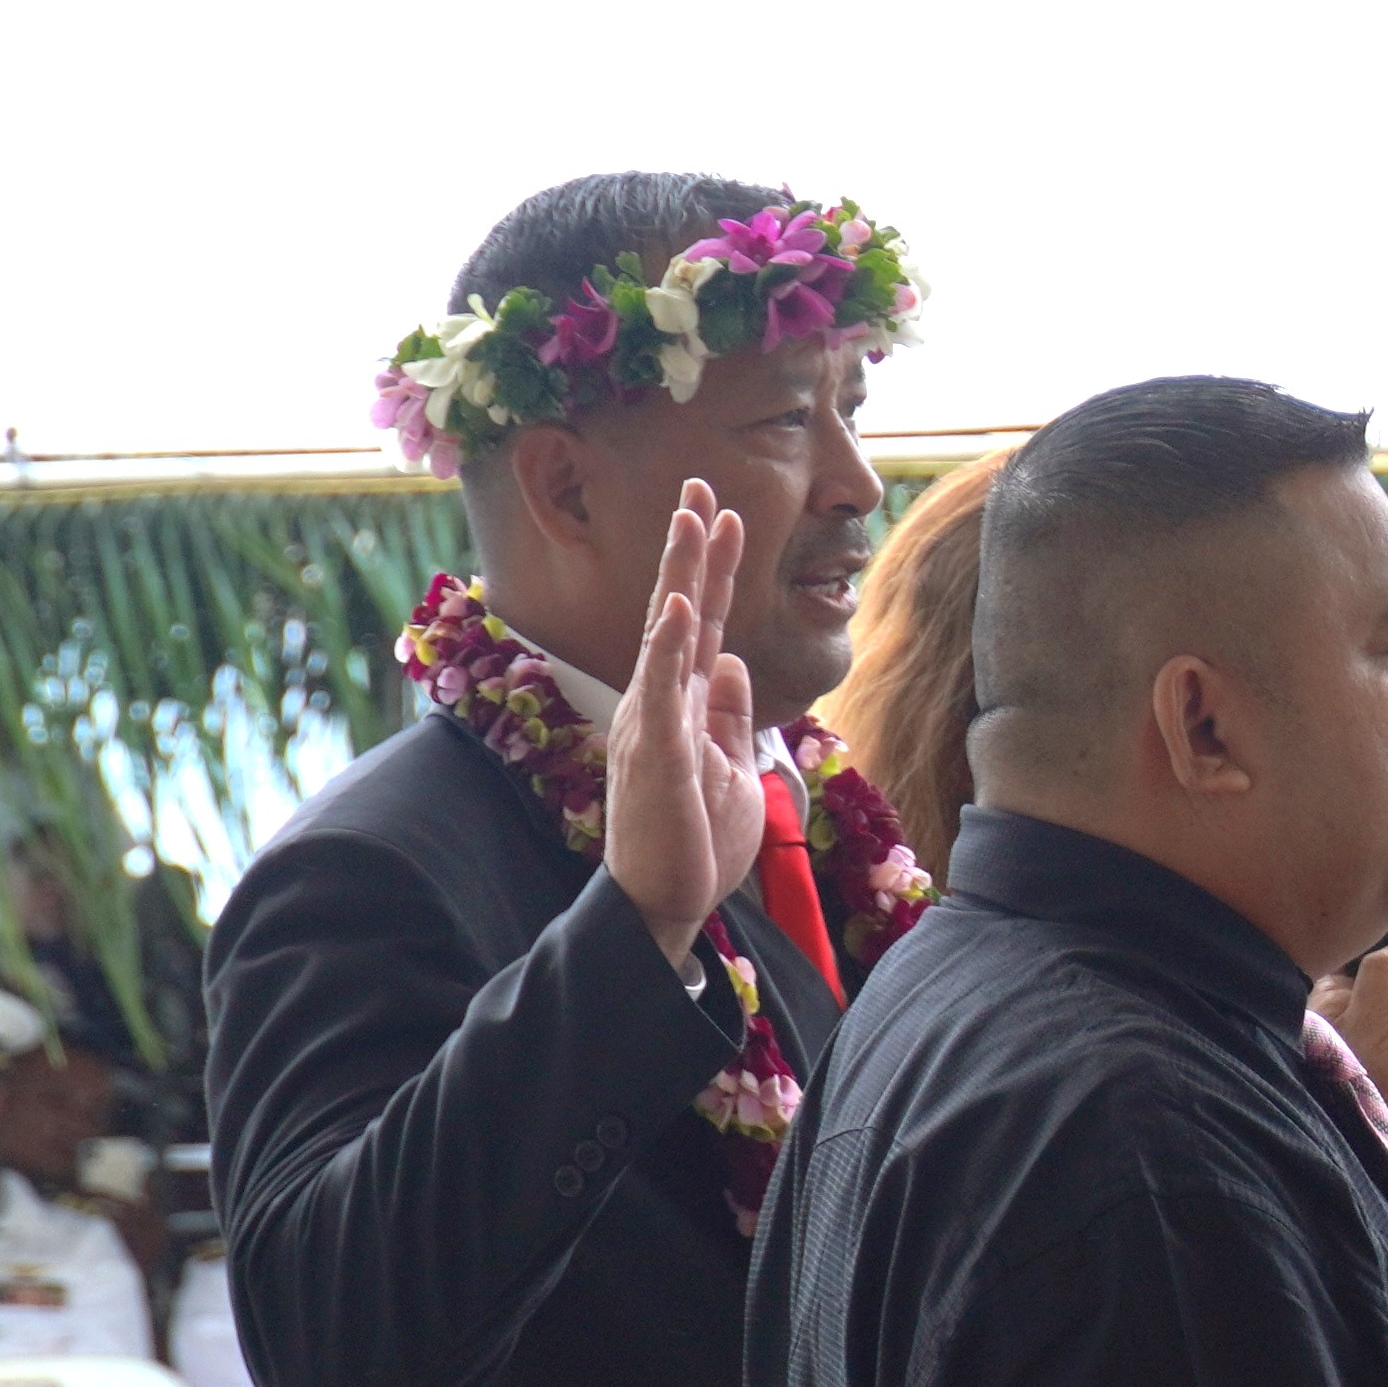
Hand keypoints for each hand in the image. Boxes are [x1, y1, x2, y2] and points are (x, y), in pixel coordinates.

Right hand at [606, 485, 768, 967]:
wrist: (665, 902)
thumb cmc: (695, 840)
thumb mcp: (730, 765)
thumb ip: (730, 714)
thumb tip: (734, 661)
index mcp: (686, 704)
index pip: (703, 622)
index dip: (715, 569)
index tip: (729, 515)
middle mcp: (662, 702)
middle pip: (680, 610)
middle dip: (693, 547)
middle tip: (701, 484)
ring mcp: (653, 722)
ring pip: (667, 634)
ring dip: (680, 574)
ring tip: (692, 517)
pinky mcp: (654, 752)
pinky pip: (660, 689)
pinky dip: (667, 644)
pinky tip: (675, 603)